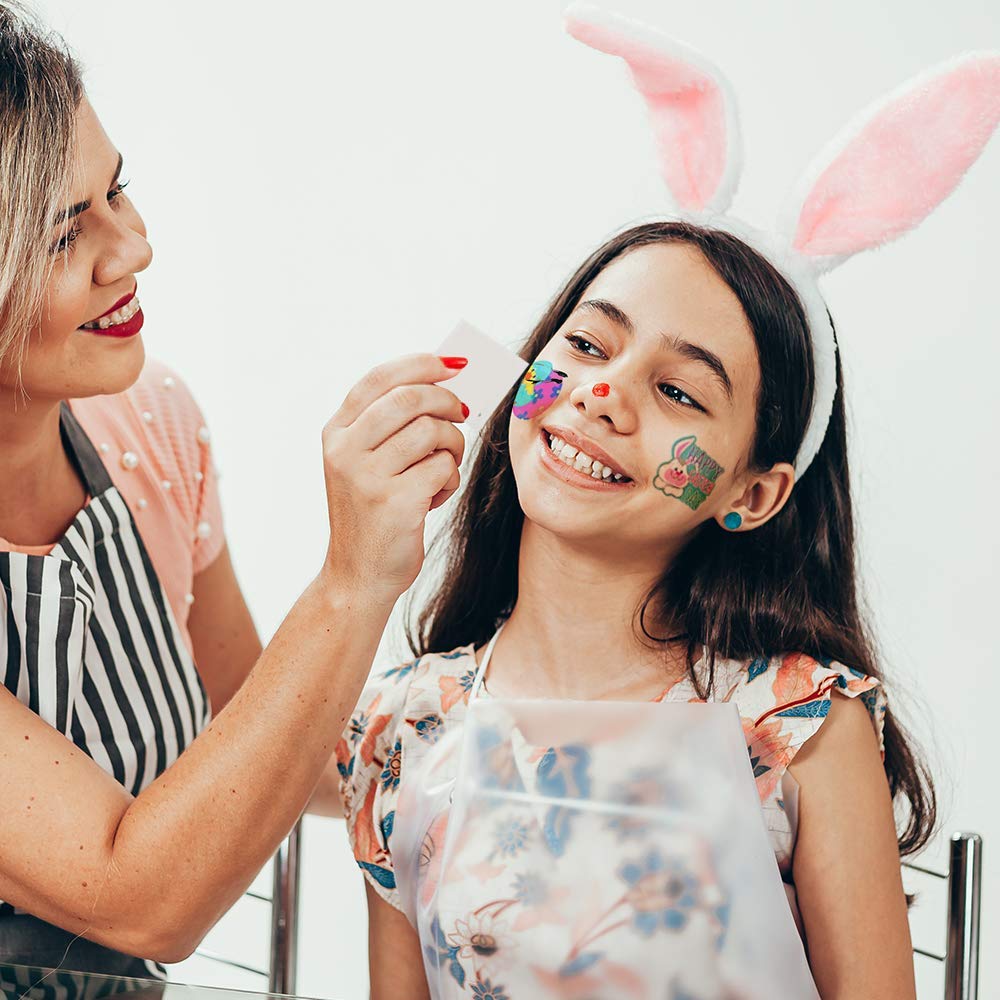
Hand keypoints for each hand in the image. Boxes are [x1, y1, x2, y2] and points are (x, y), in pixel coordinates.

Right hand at [320, 353, 467, 602]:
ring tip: (444, 465)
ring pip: (431, 431)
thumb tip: (447, 383)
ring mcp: (366, 476)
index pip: (379, 379)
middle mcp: (345, 450)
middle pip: (409, 398)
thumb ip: (392, 426)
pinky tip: (435, 496)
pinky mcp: (393, 502)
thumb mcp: (367, 464)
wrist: (357, 577)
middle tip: (463, 413)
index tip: (455, 366)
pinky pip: (441, 468)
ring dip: (452, 445)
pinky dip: (449, 478)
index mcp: (336, 433)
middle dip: (446, 401)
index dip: (421, 364)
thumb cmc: (374, 514)